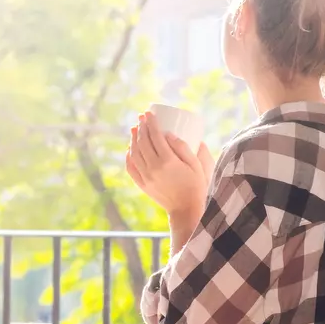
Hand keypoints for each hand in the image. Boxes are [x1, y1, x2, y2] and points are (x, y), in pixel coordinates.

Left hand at [126, 111, 214, 234]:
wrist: (185, 209)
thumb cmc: (195, 185)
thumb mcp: (196, 165)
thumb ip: (183, 148)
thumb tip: (168, 134)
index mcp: (168, 161)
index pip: (155, 136)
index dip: (151, 123)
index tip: (149, 113)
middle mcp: (154, 168)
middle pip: (143, 142)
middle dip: (141, 127)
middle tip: (141, 117)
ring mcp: (146, 177)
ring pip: (134, 153)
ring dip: (133, 139)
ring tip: (134, 129)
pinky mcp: (142, 184)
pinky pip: (131, 168)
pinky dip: (128, 156)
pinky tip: (130, 149)